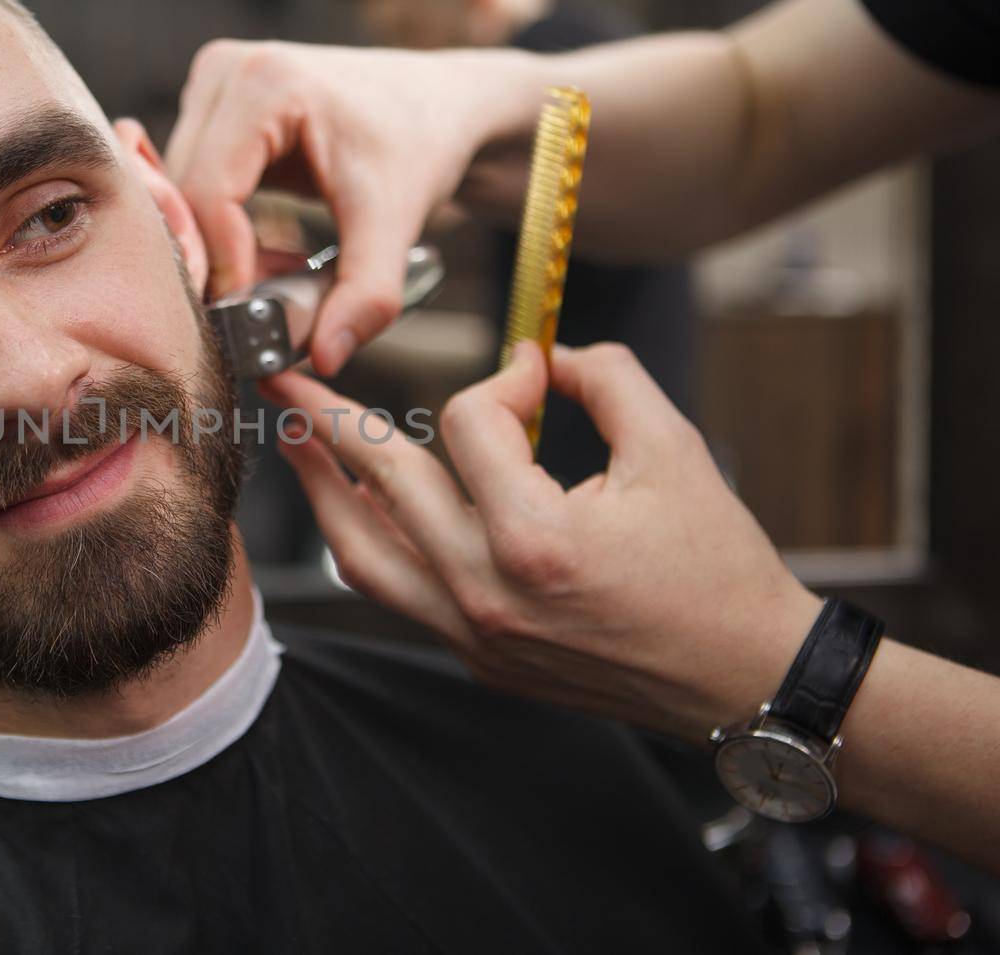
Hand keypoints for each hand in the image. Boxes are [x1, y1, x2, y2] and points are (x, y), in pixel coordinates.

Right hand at [165, 39, 541, 374]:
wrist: (440, 104)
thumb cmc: (421, 145)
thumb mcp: (398, 220)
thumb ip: (366, 294)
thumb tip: (325, 359)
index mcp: (264, 82)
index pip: (208, 193)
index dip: (223, 263)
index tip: (254, 316)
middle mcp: (226, 70)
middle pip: (183, 195)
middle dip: (217, 263)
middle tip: (263, 312)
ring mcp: (213, 84)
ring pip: (180, 196)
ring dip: (218, 251)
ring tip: (280, 279)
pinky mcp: (212, 109)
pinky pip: (192, 187)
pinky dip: (222, 233)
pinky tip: (270, 255)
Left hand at [259, 341, 822, 742]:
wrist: (743, 677)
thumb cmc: (716, 566)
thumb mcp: (674, 449)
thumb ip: (605, 377)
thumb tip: (543, 354)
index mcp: (535, 541)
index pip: (470, 425)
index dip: (503, 378)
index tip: (538, 372)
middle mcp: (488, 594)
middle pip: (383, 483)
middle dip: (329, 418)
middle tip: (286, 375)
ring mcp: (474, 634)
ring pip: (362, 554)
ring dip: (324, 490)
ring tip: (296, 440)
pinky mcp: (476, 658)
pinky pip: (396, 592)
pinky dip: (366, 542)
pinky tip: (357, 508)